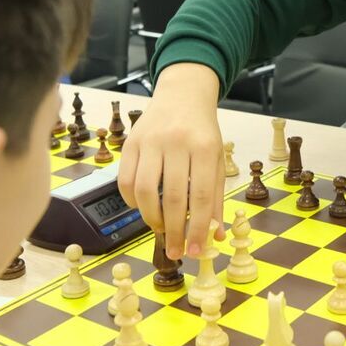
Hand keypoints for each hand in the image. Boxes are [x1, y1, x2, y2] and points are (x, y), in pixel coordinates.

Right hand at [117, 63, 226, 258]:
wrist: (183, 94)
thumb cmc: (202, 131)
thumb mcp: (218, 159)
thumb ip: (216, 198)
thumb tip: (215, 236)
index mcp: (205, 147)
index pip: (201, 196)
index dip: (197, 228)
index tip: (194, 251)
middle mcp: (177, 142)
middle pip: (173, 197)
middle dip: (174, 231)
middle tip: (176, 252)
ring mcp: (151, 141)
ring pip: (145, 191)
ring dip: (151, 218)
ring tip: (161, 229)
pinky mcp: (131, 142)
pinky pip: (126, 180)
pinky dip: (133, 202)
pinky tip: (144, 208)